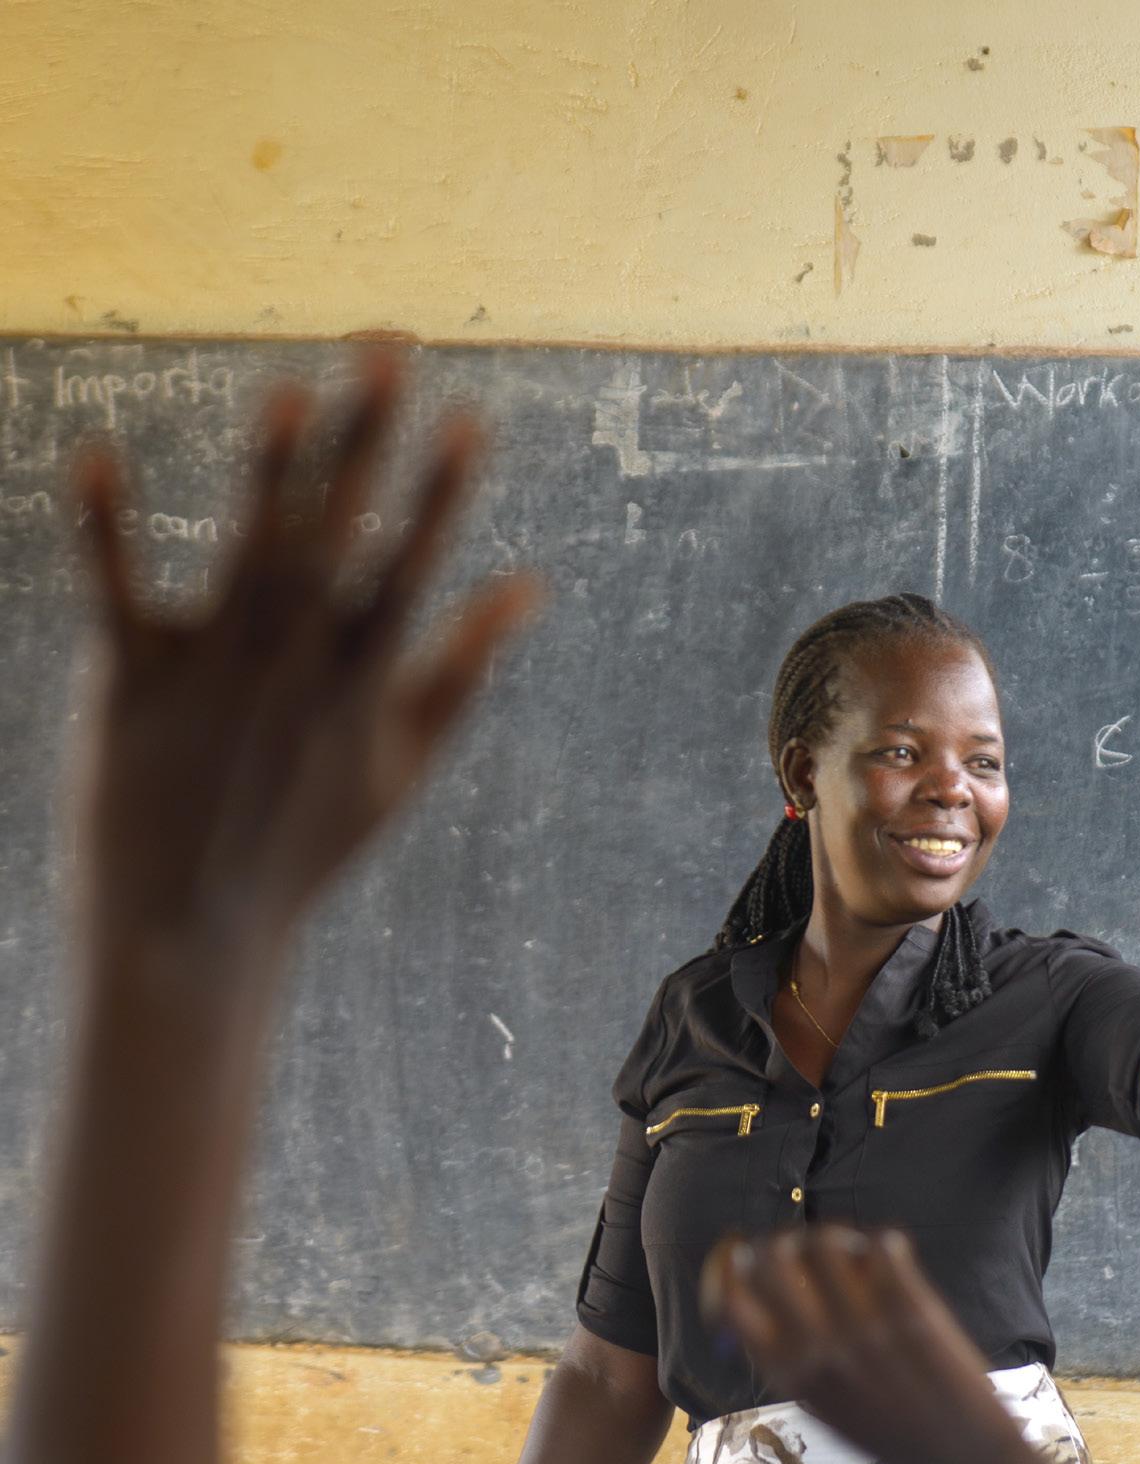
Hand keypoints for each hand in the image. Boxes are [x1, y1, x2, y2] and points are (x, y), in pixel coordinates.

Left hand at [76, 349, 538, 975]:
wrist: (190, 928)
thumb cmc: (304, 840)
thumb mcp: (401, 764)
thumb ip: (463, 668)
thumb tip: (530, 585)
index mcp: (359, 686)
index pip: (408, 569)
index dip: (440, 492)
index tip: (468, 415)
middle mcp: (292, 670)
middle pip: (336, 537)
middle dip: (365, 441)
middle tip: (388, 346)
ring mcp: (212, 674)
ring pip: (247, 553)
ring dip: (270, 467)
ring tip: (292, 385)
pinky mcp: (128, 684)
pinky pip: (115, 591)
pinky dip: (104, 523)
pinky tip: (97, 446)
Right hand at [702, 1226, 1024, 1463]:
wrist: (965, 1460)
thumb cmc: (892, 1437)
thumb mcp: (823, 1409)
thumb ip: (791, 1361)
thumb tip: (761, 1305)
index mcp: (789, 1377)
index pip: (732, 1300)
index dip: (733, 1264)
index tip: (744, 1252)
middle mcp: (820, 1350)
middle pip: (773, 1259)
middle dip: (784, 1241)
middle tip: (805, 1248)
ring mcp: (866, 1328)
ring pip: (825, 1241)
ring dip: (836, 1236)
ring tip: (854, 1253)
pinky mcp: (912, 1311)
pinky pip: (882, 1246)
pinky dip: (882, 1241)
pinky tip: (891, 1257)